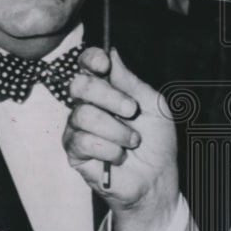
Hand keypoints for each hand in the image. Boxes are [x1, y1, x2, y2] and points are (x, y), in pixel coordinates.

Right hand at [64, 47, 178, 230]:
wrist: (156, 177)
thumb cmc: (156, 141)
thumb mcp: (153, 105)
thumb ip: (131, 81)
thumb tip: (111, 53)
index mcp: (107, 89)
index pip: (87, 64)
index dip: (91, 59)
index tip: (105, 65)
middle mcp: (87, 105)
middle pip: (79, 85)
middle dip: (109, 96)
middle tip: (132, 111)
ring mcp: (77, 128)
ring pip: (83, 115)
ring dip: (116, 130)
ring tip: (132, 142)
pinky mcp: (74, 152)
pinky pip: (83, 141)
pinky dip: (110, 149)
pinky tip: (120, 156)